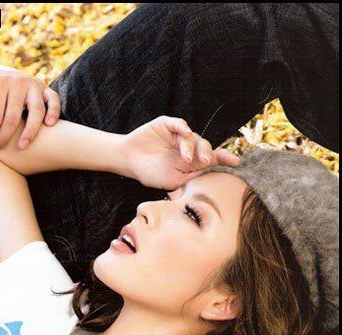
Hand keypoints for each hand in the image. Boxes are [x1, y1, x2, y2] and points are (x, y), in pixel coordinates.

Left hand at [0, 66, 60, 150]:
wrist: (4, 78)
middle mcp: (17, 82)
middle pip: (13, 116)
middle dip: (4, 136)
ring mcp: (34, 85)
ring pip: (36, 111)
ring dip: (30, 131)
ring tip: (22, 146)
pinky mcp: (46, 89)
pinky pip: (54, 100)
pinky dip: (54, 111)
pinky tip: (49, 125)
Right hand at [122, 115, 240, 189]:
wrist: (129, 162)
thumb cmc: (151, 174)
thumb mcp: (173, 181)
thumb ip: (190, 176)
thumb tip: (209, 170)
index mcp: (192, 162)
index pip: (212, 159)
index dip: (225, 158)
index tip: (237, 162)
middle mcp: (188, 147)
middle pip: (206, 146)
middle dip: (208, 153)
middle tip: (205, 162)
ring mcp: (178, 135)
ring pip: (193, 137)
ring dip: (191, 147)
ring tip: (185, 158)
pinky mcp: (167, 125)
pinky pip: (179, 123)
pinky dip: (183, 127)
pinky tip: (184, 132)